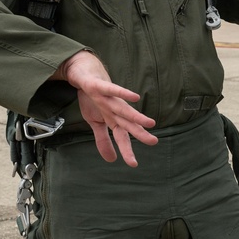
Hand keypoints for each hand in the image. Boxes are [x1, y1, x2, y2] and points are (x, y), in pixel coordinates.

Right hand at [55, 51, 157, 165]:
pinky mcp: (101, 87)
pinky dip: (123, 93)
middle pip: (128, 124)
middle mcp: (114, 110)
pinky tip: (135, 97)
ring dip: (136, 116)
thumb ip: (103, 140)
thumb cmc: (94, 98)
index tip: (133, 164)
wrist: (84, 74)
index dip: (127, 150)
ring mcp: (109, 99)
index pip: (121, 137)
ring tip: (150, 123)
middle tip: (154, 142)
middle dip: (140, 133)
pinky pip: (114, 90)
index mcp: (113, 120)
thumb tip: (111, 160)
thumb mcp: (95, 123)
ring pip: (124, 109)